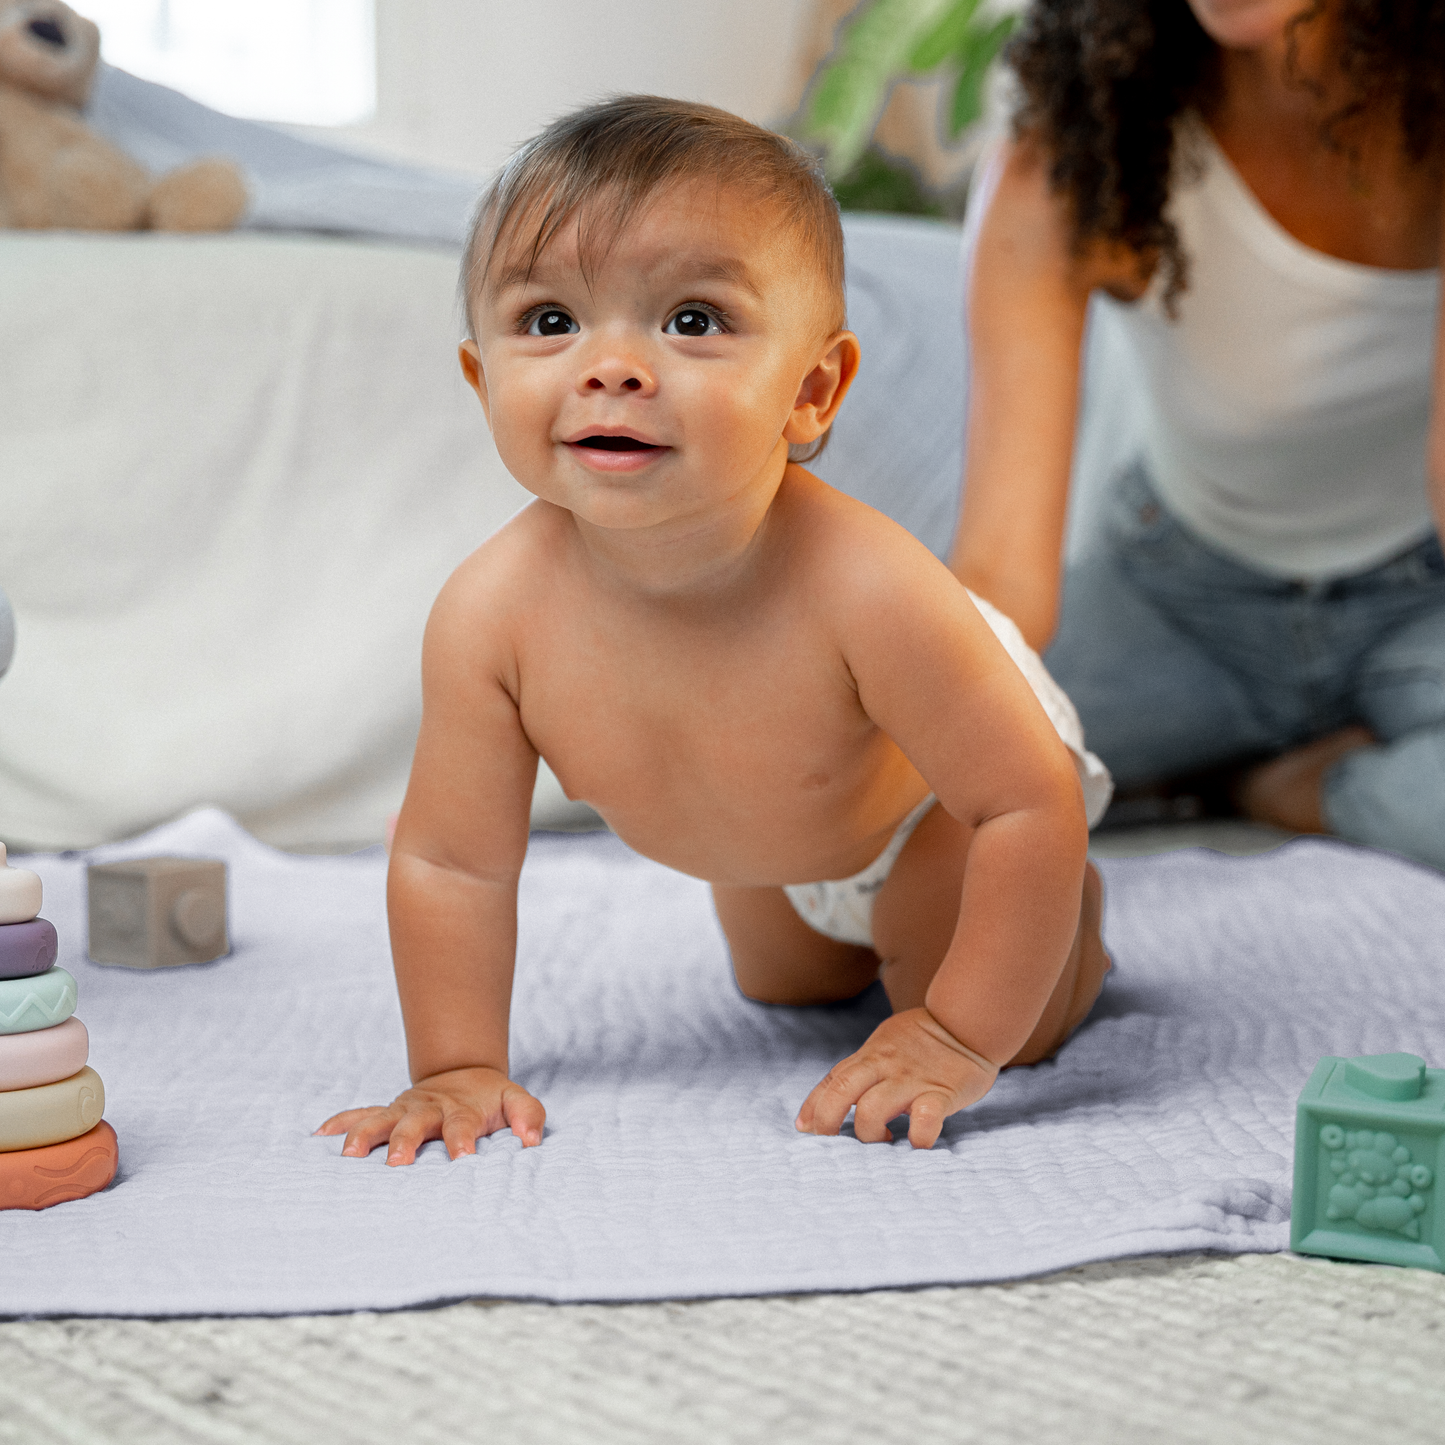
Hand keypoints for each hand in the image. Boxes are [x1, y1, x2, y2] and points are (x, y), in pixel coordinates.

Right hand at [315, 1065, 544, 1164]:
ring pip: (380, 1120)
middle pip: (414, 1124)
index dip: (462, 1141)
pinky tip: (319, 1137)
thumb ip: (529, 1116)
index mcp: (461, 1110)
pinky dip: (340, 1123)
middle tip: (398, 1163)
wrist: (464, 1074)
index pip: (462, 1126)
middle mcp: (428, 1109)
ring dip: (364, 1135)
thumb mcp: (516, 1100)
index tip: (463, 1159)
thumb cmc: (491, 1099)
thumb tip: (532, 1140)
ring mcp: (403, 1109)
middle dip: (405, 1142)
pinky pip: (359, 1114)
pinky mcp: (387, 1112)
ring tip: (350, 1155)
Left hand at [794, 1007, 998, 1148]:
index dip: (813, 1106)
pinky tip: (917, 1143)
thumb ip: (862, 1068)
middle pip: (841, 1091)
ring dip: (868, 1133)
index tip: (804, 1129)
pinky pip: (924, 1119)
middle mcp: (884, 1066)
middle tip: (831, 1143)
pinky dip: (918, 1137)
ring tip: (883, 1140)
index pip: (832, 1080)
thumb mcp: (884, 1045)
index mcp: (870, 1056)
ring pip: (872, 1109)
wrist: (968, 1022)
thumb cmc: (923, 1038)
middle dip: (826, 1120)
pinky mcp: (941, 1093)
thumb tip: (835, 1093)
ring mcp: (911, 1080)